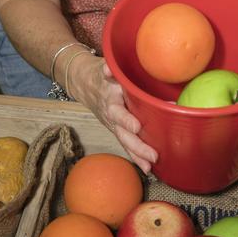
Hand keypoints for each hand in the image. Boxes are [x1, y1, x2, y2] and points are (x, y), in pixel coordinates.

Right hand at [70, 55, 157, 172]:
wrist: (85, 83)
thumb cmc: (102, 75)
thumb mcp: (103, 68)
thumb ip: (108, 70)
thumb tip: (108, 69)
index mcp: (110, 99)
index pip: (116, 112)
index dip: (125, 119)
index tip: (136, 126)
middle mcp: (111, 115)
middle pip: (123, 133)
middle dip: (137, 145)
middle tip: (153, 155)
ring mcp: (114, 125)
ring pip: (125, 142)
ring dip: (138, 155)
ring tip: (151, 166)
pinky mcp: (118, 130)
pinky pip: (126, 145)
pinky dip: (136, 157)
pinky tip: (147, 168)